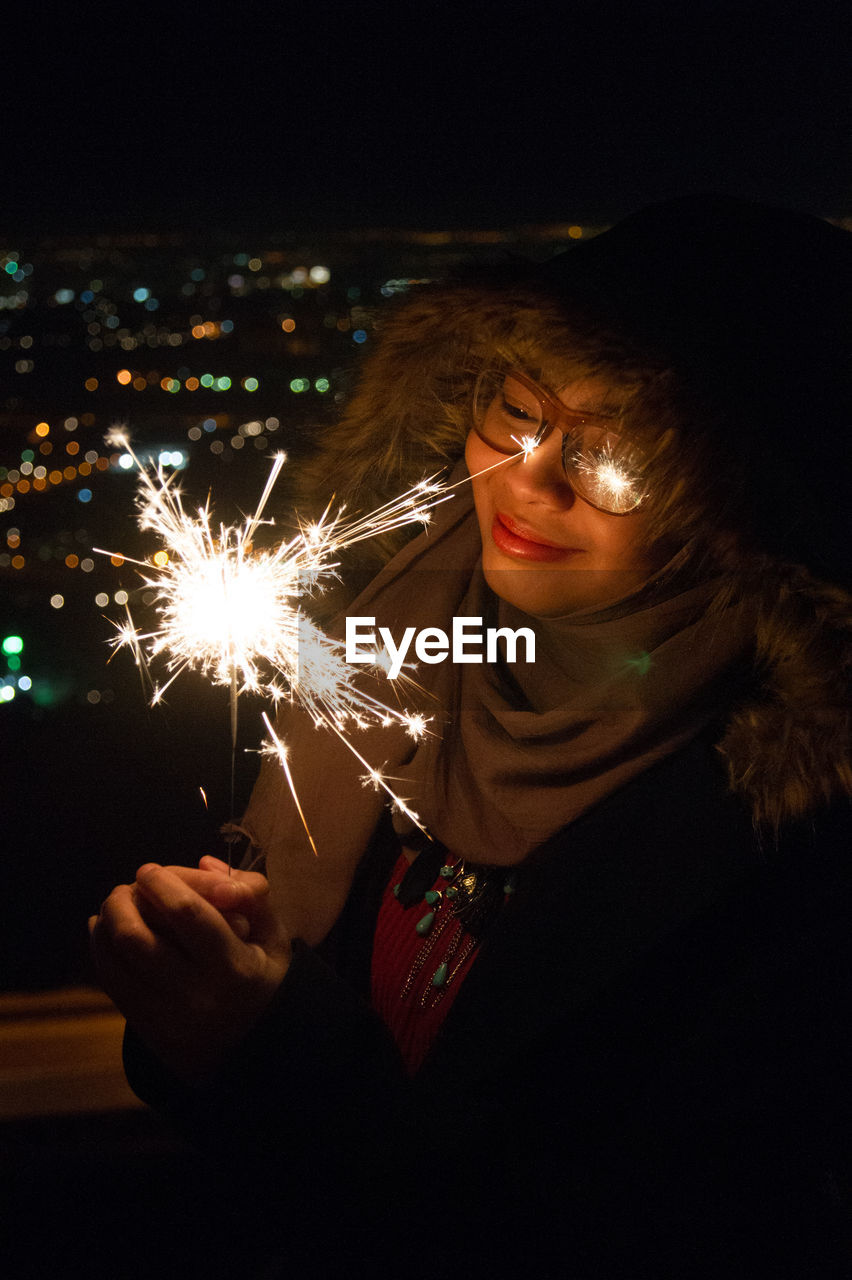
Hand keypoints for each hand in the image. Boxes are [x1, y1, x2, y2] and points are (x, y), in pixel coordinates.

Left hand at [89, 861, 290, 1082]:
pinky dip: (100, 950)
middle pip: (137, 938)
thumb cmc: (263, 982)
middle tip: (127, 887)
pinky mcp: (147, 1028)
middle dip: (122, 902)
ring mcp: (167, 1016)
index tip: (150, 870)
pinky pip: (112, 983)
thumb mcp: (274, 939)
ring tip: (114, 905)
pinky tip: (103, 931)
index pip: (187, 914)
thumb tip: (206, 863)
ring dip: (107, 923)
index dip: (162, 884)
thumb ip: (250, 895)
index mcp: (234, 967)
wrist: (251, 1053)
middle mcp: (196, 994)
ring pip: (117, 960)